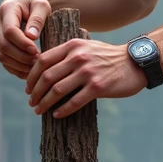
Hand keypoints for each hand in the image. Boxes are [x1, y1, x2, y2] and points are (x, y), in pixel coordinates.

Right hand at [0, 0, 51, 77]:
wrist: (23, 0)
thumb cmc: (34, 2)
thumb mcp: (41, 5)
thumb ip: (37, 19)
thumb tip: (31, 37)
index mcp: (6, 9)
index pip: (9, 31)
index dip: (22, 44)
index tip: (36, 51)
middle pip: (4, 46)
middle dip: (21, 57)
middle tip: (38, 61)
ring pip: (1, 56)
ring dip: (18, 65)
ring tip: (35, 67)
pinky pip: (3, 60)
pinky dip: (15, 69)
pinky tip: (29, 71)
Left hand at [26, 38, 146, 117]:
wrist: (135, 62)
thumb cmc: (108, 57)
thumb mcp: (86, 46)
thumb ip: (68, 53)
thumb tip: (44, 66)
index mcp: (72, 46)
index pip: (42, 61)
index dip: (31, 76)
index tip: (28, 87)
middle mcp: (78, 58)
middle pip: (47, 77)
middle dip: (35, 92)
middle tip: (31, 102)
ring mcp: (88, 72)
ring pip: (57, 90)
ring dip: (44, 103)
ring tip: (39, 110)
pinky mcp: (98, 87)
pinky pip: (74, 102)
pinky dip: (62, 110)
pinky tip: (57, 115)